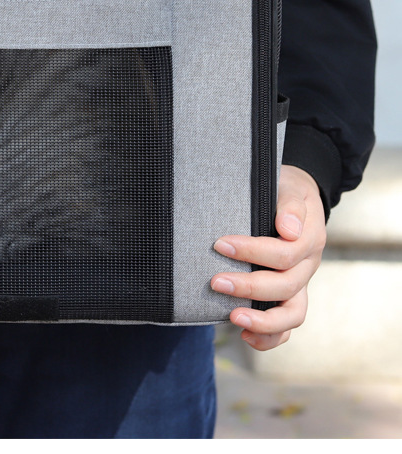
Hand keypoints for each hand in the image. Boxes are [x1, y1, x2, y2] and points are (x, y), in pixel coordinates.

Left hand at [210, 164, 326, 349]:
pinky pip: (287, 325)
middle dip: (248, 287)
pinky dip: (269, 337)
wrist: (298, 198)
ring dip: (263, 321)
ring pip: (292, 314)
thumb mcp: (292, 187)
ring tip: (233, 318)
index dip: (252, 252)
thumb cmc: (287, 190)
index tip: (220, 245)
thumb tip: (288, 229)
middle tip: (215, 282)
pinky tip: (244, 335)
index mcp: (309, 239)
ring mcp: (300, 284)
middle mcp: (307, 266)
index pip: (284, 254)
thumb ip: (290, 205)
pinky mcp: (290, 296)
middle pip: (285, 286)